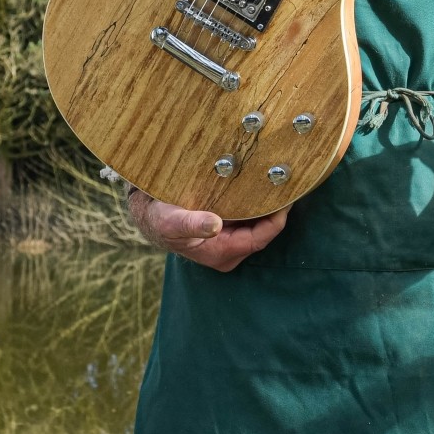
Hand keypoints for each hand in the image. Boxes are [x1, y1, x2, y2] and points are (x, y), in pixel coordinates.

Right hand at [126, 189, 289, 272]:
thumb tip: (215, 225)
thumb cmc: (158, 219)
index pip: (259, 239)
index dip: (276, 219)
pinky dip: (256, 201)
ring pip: (258, 222)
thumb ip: (192, 224)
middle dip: (275, 209)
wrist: (147, 213)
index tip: (286, 197)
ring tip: (277, 179)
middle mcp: (230, 251)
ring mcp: (230, 240)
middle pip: (264, 231)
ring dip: (267, 203)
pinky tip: (260, 182)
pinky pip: (250, 216)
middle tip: (285, 182)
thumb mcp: (170, 220)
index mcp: (221, 254)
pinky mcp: (228, 228)